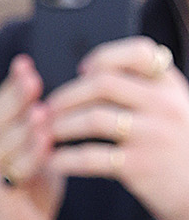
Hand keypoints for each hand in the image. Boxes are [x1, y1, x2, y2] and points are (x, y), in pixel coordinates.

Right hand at [0, 55, 60, 219]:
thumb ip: (37, 121)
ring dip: (28, 127)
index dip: (14, 82)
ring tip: (45, 113)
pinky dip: (31, 153)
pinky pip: (13, 166)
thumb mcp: (33, 147)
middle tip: (33, 79)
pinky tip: (45, 141)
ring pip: (7, 140)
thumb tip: (57, 89)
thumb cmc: (27, 188)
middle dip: (18, 96)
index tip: (27, 63)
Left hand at [42, 36, 188, 219]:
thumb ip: (149, 94)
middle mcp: (163, 105)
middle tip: (49, 107)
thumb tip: (98, 76)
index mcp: (171, 87)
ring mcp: (151, 135)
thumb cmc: (184, 154)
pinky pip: (90, 157)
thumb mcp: (178, 113)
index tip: (83, 69)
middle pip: (103, 83)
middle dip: (68, 94)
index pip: (138, 53)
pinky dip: (66, 158)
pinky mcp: (139, 166)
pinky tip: (53, 162)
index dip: (105, 56)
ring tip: (46, 133)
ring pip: (93, 118)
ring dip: (61, 125)